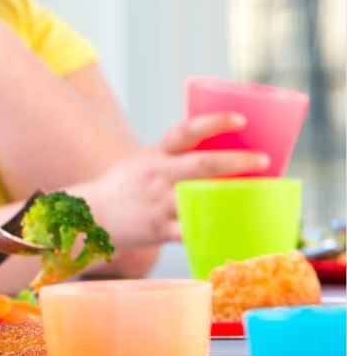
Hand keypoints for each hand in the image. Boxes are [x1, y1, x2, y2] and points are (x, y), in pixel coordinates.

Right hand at [85, 112, 268, 247]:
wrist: (92, 214)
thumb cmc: (128, 186)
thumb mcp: (146, 161)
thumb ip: (178, 158)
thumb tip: (226, 153)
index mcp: (157, 154)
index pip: (185, 132)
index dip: (213, 123)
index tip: (241, 120)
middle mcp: (158, 176)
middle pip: (201, 165)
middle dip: (236, 161)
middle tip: (264, 160)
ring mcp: (159, 203)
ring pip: (199, 198)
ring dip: (230, 198)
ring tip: (259, 198)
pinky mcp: (159, 229)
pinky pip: (190, 233)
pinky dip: (212, 233)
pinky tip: (234, 235)